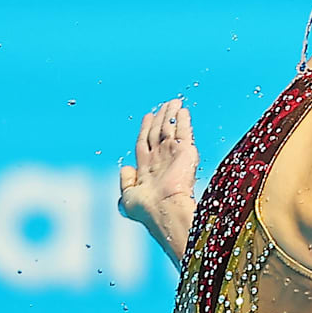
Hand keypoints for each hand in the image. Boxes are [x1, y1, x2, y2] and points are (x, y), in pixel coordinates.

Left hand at [117, 98, 197, 222]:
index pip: (145, 142)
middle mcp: (160, 160)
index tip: (148, 116)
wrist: (164, 211)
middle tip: (165, 104)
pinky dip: (183, 122)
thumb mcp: (127, 196)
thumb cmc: (146, 209)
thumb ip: (126, 181)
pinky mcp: (185, 154)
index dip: (145, 128)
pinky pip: (184, 133)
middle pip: (158, 133)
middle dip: (161, 118)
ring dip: (171, 115)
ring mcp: (173, 156)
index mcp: (147, 169)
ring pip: (170, 129)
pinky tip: (183, 111)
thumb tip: (126, 168)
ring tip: (174, 102)